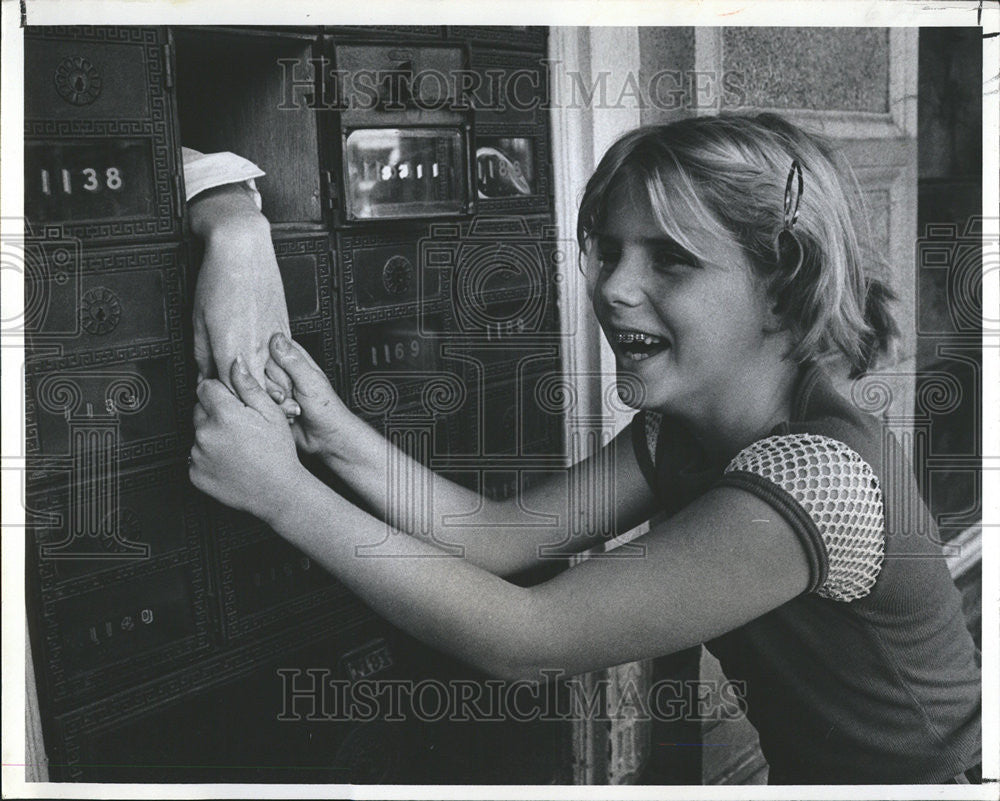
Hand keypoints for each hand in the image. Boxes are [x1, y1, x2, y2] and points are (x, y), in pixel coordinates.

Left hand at [189, 184, 297, 415]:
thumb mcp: (198, 322)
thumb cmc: (218, 280)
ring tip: (276, 420)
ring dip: (277, 403)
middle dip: (257, 416)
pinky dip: (286, 382)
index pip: (230, 395)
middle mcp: (254, 349)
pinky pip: (288, 365)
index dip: (229, 413)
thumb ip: (202, 356)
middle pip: (259, 396)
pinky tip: (286, 393)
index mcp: (229, 350)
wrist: (244, 252)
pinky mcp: (283, 332)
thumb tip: (203, 378)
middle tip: (254, 434)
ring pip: (280, 384)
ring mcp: (273, 341)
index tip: (228, 425)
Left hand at [189, 356, 304, 522]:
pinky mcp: (194, 474)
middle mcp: (205, 433)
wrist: (277, 492)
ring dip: (212, 436)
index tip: (232, 401)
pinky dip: (208, 457)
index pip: (205, 387)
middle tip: (239, 427)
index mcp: (223, 414)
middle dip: (215, 413)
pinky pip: (196, 457)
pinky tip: (230, 461)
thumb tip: (235, 363)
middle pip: (200, 410)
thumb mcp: (271, 413)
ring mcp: (197, 455)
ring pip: (198, 434)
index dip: (220, 392)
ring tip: (237, 447)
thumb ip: (249, 386)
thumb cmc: (278, 454)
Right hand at [266, 332, 350, 454]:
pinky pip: (258, 405)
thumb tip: (277, 339)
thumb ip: (293, 361)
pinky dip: (272, 411)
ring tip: (293, 406)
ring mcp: (275, 390)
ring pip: (257, 389)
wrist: (326, 438)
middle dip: (274, 386)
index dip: (270, 361)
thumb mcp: (311, 382)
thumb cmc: (327, 410)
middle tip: (289, 394)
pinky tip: (287, 415)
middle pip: (260, 370)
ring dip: (275, 402)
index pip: (269, 349)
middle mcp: (283, 373)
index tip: (279, 374)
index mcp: (294, 360)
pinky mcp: (270, 406)